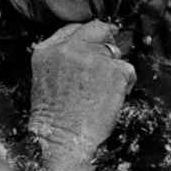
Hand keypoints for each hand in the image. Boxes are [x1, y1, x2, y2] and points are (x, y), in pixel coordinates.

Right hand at [29, 20, 134, 170]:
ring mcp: (93, 58)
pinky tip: (112, 98)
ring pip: (114, 51)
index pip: (73, 29)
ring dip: (114, 67)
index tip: (94, 43)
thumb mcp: (43, 79)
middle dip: (105, 41)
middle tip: (109, 58)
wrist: (63, 141)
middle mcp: (69, 48)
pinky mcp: (114, 70)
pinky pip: (127, 69)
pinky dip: (125, 83)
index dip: (87, 37)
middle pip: (97, 29)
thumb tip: (88, 48)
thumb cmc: (53, 119)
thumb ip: (61, 58)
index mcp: (46, 50)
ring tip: (103, 91)